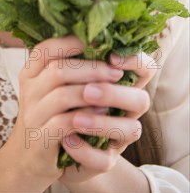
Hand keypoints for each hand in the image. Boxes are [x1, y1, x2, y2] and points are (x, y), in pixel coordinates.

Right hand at [3, 36, 129, 189]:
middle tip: (116, 72)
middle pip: (58, 70)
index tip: (99, 43)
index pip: (45, 49)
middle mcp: (28, 91)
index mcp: (30, 73)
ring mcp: (32, 115)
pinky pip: (64, 124)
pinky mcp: (40, 140)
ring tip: (113, 92)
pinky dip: (86, 117)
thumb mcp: (50, 88)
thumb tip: (100, 46)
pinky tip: (103, 114)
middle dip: (92, 68)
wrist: (26, 160)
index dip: (71, 42)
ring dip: (92, 92)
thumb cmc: (48, 117)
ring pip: (62, 96)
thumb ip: (68, 68)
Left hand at [60, 51, 155, 186]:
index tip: (111, 56)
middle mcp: (126, 109)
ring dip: (101, 123)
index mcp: (120, 82)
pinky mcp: (105, 160)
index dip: (134, 61)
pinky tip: (66, 141)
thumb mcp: (61, 73)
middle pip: (141, 99)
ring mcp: (119, 136)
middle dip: (113, 94)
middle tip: (87, 91)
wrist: (47, 141)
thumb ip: (69, 54)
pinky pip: (105, 160)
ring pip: (131, 130)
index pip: (145, 67)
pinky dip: (85, 150)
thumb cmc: (60, 97)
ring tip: (74, 119)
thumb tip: (70, 33)